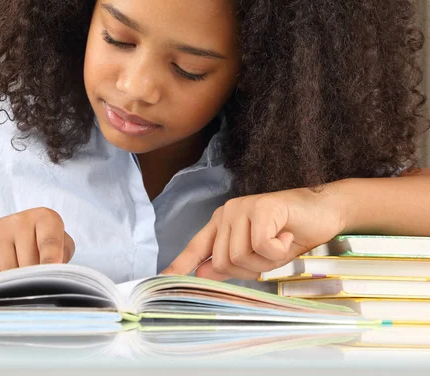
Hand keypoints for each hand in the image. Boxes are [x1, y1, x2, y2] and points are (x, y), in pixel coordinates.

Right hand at [0, 207, 74, 279]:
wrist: (4, 240)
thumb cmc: (40, 247)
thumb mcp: (59, 248)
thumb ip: (62, 259)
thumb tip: (55, 275)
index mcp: (47, 219)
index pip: (49, 242)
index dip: (50, 259)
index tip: (51, 270)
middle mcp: (22, 219)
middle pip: (30, 264)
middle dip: (34, 278)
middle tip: (34, 277)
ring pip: (11, 271)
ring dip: (15, 282)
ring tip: (18, 271)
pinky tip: (1, 271)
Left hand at [161, 188, 345, 279]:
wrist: (324, 212)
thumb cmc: (291, 234)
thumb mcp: (258, 256)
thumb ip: (230, 263)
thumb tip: (202, 274)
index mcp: (222, 224)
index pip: (196, 247)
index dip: (180, 265)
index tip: (162, 280)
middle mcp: (227, 213)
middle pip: (222, 262)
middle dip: (250, 269)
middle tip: (272, 253)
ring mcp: (242, 208)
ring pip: (239, 257)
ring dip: (266, 261)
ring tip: (280, 242)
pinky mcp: (261, 208)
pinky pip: (261, 246)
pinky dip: (278, 251)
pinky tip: (287, 235)